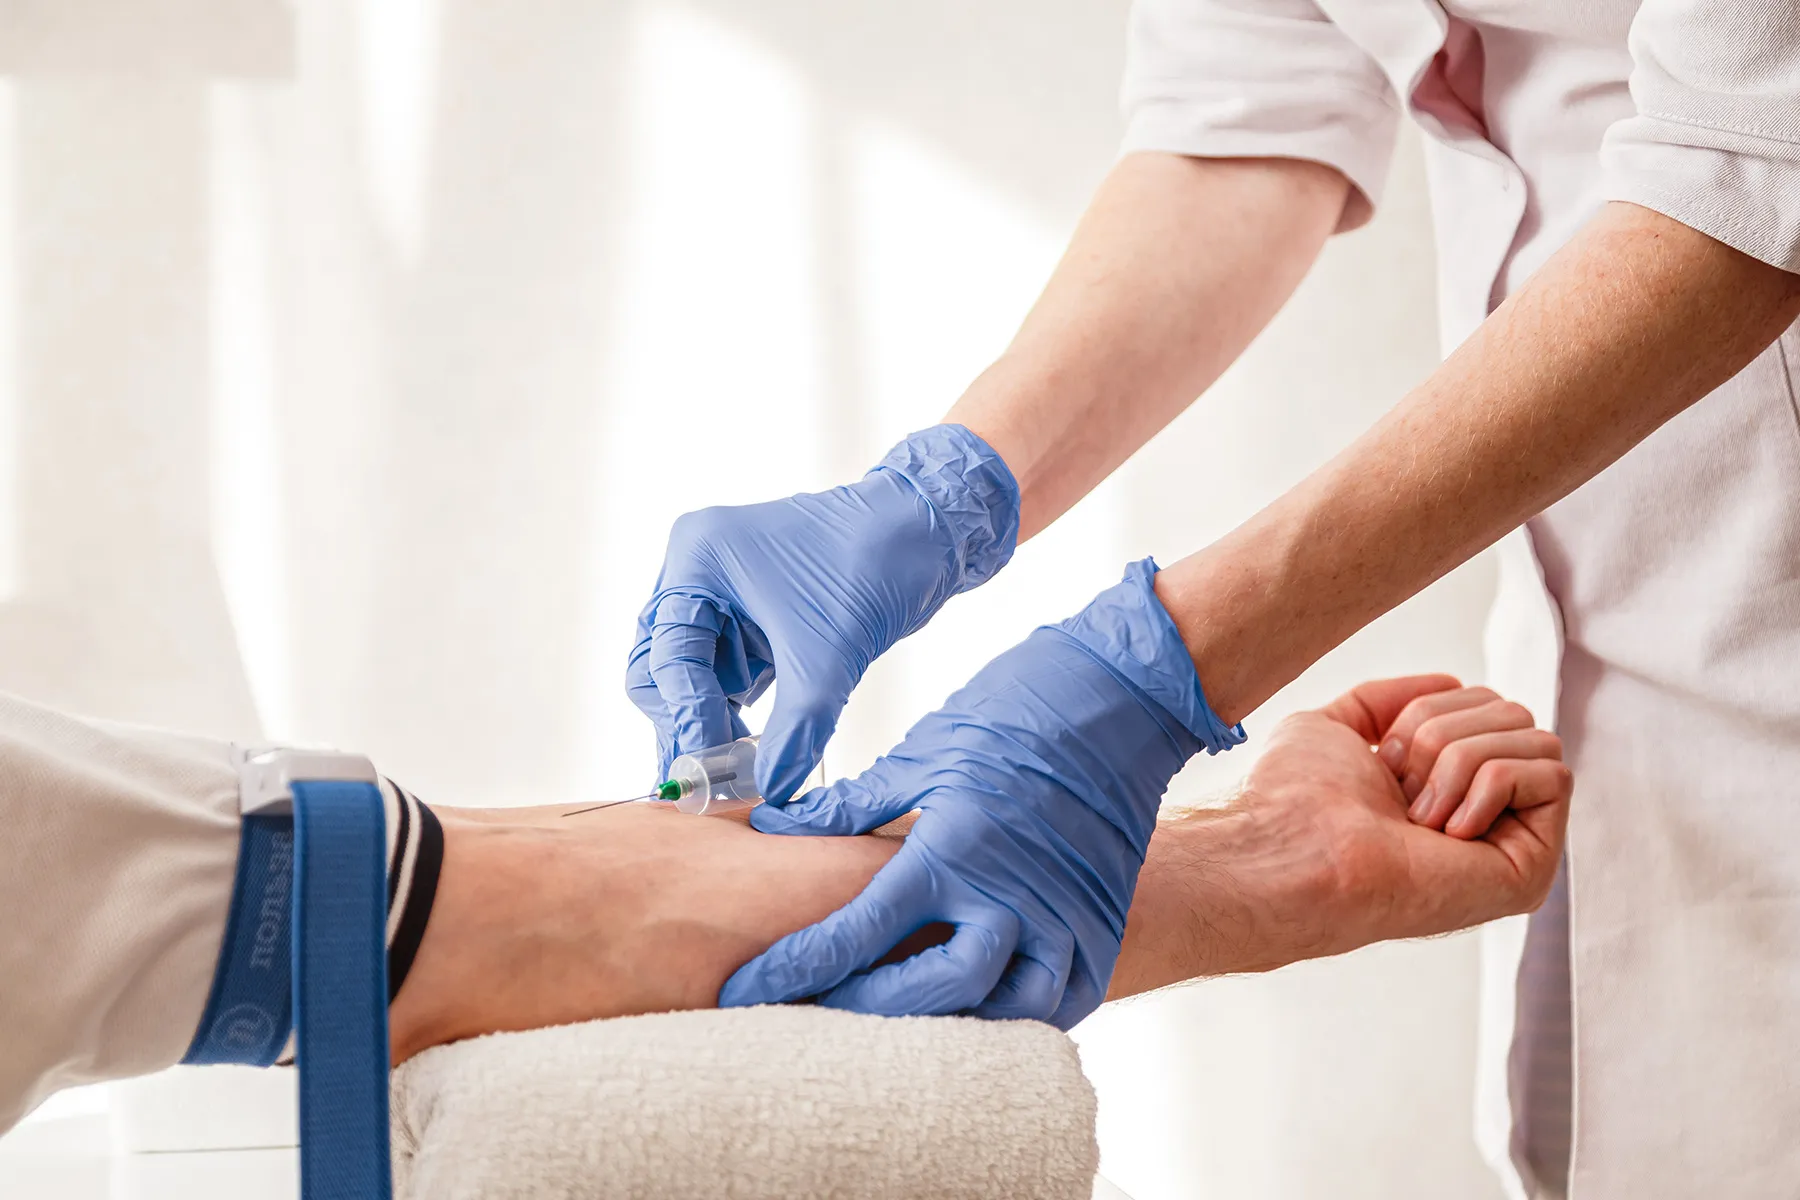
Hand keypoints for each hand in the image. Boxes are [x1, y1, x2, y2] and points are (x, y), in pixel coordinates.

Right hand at [626, 424, 1018, 801]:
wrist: (927, 535)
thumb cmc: (875, 568)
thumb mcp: (827, 662)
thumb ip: (793, 734)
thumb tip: (769, 793)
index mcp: (698, 557)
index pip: (668, 656)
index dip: (686, 718)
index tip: (707, 773)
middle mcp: (697, 568)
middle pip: (661, 665)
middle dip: (686, 720)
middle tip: (713, 777)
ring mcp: (720, 590)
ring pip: (689, 674)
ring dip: (709, 719)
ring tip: (737, 770)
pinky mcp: (748, 612)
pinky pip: (723, 670)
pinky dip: (731, 708)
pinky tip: (750, 748)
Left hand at [718, 559, 1242, 1028]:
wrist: (1121, 698)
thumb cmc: (1015, 715)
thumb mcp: (923, 751)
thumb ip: (849, 805)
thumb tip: (774, 823)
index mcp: (953, 848)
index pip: (859, 931)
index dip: (795, 968)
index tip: (745, 993)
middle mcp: (1011, 896)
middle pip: (931, 993)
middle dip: (867, 1011)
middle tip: (816, 1012)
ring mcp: (1065, 919)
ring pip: (1004, 1013)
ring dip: (949, 1025)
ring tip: (897, 1023)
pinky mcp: (1102, 929)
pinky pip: (1060, 1003)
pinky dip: (1016, 1018)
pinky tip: (976, 1013)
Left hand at [1240, 676, 1569, 958]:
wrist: (1301, 850)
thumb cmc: (1299, 797)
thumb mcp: (1334, 725)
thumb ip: (1388, 700)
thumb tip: (1454, 682)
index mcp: (1441, 784)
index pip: (1482, 702)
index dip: (1428, 712)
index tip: (1385, 760)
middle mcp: (1482, 812)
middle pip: (1511, 713)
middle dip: (1444, 734)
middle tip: (1403, 789)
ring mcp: (1510, 841)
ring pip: (1534, 738)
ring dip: (1460, 761)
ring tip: (1419, 815)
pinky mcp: (1533, 867)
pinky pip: (1552, 776)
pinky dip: (1491, 787)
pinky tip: (1450, 833)